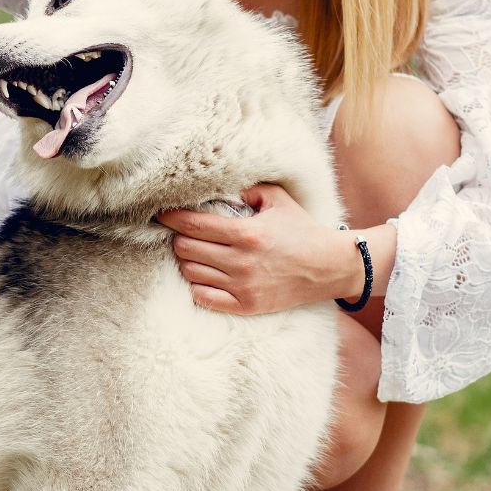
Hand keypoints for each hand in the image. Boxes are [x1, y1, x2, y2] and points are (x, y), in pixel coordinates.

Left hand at [157, 183, 358, 315]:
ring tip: (196, 252)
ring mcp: (242, 286)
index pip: (194, 225)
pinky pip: (203, 297)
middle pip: (186, 249)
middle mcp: (241, 262)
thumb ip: (248, 188)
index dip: (172, 218)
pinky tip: (205, 274)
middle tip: (183, 233)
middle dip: (179, 238)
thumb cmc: (302, 230)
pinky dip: (197, 285)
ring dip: (188, 260)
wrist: (328, 267)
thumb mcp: (278, 200)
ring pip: (191, 272)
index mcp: (247, 233)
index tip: (162, 214)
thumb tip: (219, 184)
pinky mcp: (246, 305)